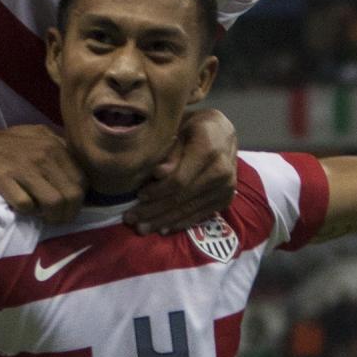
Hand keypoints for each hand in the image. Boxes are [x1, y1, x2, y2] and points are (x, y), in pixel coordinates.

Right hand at [0, 119, 85, 221]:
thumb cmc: (11, 144)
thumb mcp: (41, 137)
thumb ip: (62, 150)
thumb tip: (81, 178)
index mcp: (55, 146)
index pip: (82, 181)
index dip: (78, 200)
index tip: (68, 207)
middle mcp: (43, 155)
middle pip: (71, 195)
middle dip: (66, 214)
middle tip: (56, 219)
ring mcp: (23, 167)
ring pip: (53, 203)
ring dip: (49, 216)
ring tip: (42, 217)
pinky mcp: (2, 178)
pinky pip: (26, 205)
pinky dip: (27, 212)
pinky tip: (22, 208)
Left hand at [129, 107, 240, 233]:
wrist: (223, 133)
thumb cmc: (194, 126)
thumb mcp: (179, 127)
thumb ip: (170, 151)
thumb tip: (158, 173)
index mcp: (209, 148)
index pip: (179, 179)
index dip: (157, 191)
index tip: (138, 196)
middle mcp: (222, 170)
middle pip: (182, 198)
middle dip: (154, 211)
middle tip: (131, 219)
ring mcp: (226, 187)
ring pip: (189, 209)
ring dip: (164, 221)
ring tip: (142, 228)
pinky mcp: (226, 198)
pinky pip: (200, 215)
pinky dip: (181, 223)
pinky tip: (163, 229)